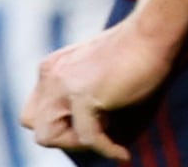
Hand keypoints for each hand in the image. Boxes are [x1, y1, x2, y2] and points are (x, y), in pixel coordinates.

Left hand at [21, 16, 179, 160]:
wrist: (152, 34)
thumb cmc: (135, 59)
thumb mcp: (97, 81)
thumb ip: (79, 105)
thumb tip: (83, 142)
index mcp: (51, 69)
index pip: (35, 113)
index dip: (58, 126)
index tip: (87, 129)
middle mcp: (51, 74)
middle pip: (35, 125)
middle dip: (64, 138)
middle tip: (98, 134)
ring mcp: (63, 82)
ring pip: (48, 135)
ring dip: (78, 145)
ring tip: (106, 140)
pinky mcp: (83, 93)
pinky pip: (87, 138)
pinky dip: (107, 150)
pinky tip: (123, 153)